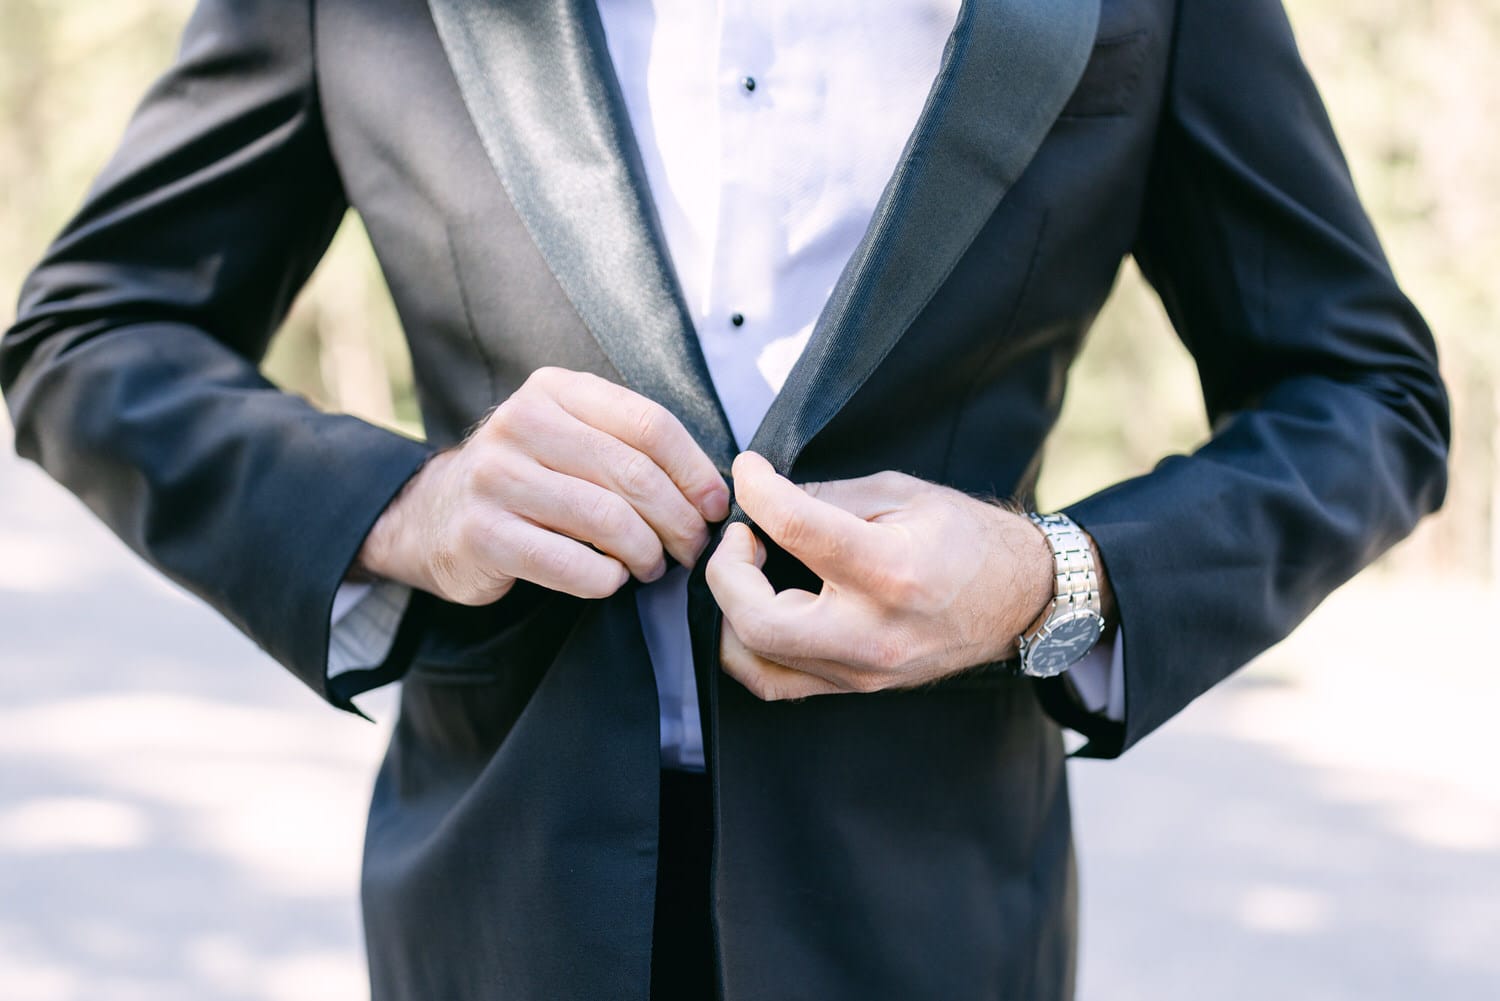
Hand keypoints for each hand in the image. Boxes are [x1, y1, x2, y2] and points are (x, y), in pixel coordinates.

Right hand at [355, 368, 728, 603]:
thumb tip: (712, 490)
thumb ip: (629, 445)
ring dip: (646, 554)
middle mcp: (520, 424)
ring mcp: (495, 478)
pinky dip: (605, 580)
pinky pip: (570, 564)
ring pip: (606, 520)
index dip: (695, 471)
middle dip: (678, 520)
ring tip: (652, 567)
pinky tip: (611, 580)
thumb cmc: (530, 480)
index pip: (649, 424)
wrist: (435, 515)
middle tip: (692, 549)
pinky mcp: (480, 534)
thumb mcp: (571, 438)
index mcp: (554, 390)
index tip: (714, 506)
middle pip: (633, 475)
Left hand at [706, 452, 1106, 700]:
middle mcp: (873, 632)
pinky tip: (756, 607)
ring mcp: (862, 670)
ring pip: (755, 660)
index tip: (747, 471)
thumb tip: (766, 495)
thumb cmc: (967, 539)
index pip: (795, 528)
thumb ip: (826, 495)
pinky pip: (776, 682)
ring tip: (746, 571)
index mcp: (891, 571)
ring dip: (732, 611)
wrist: (1021, 599)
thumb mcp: (901, 493)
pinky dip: (749, 645)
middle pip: (757, 618)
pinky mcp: (855, 687)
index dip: (757, 491)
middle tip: (740, 535)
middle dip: (727, 571)